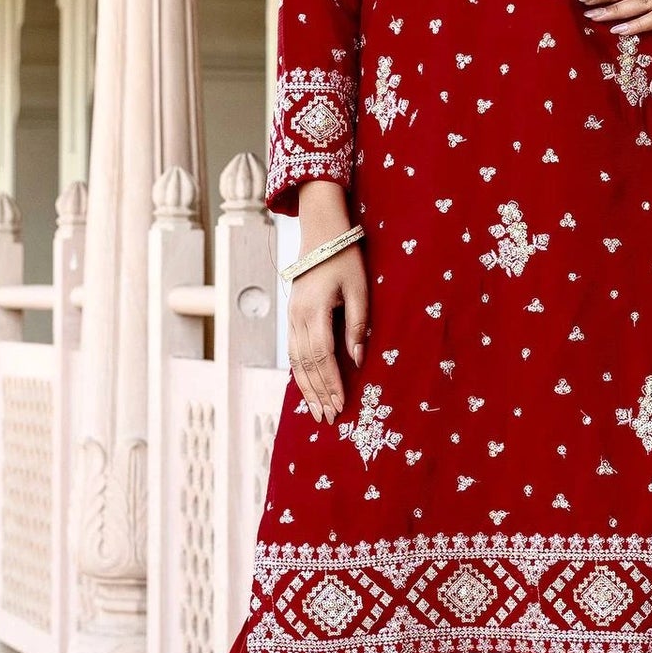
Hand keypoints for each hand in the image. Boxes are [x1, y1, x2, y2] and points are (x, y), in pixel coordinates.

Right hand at [290, 184, 367, 423]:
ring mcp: (291, 316)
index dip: (332, 382)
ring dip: (306, 388)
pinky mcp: (292, 315)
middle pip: (306, 364)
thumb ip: (358, 325)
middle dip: (318, 393)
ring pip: (295, 360)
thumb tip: (358, 360)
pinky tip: (306, 387)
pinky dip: (299, 372)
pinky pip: (293, 350)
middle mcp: (297, 317)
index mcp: (315, 310)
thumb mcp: (359, 289)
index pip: (323, 355)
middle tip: (328, 418)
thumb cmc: (345, 259)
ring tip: (316, 411)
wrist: (321, 234)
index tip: (341, 403)